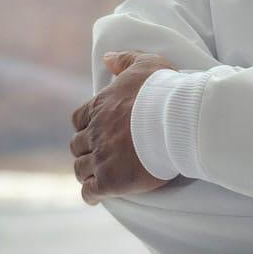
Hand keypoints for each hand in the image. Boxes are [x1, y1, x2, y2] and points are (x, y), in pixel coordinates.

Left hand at [69, 50, 179, 204]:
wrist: (175, 120)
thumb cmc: (164, 91)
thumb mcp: (146, 63)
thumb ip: (124, 60)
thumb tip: (107, 58)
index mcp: (99, 107)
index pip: (78, 119)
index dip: (85, 126)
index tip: (95, 130)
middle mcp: (95, 132)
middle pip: (77, 145)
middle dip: (86, 149)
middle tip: (100, 154)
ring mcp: (100, 158)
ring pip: (80, 168)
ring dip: (87, 172)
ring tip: (97, 177)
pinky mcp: (110, 181)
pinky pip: (90, 191)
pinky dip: (91, 194)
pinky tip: (97, 196)